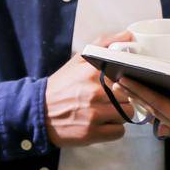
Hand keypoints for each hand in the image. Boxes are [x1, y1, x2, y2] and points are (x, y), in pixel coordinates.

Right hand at [46, 30, 134, 146]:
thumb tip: (128, 35)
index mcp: (94, 73)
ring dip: (121, 114)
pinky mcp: (92, 134)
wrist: (38, 111)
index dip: (131, 79)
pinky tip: (104, 124)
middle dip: (126, 98)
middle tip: (114, 98)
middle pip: (130, 96)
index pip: (129, 75)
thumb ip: (104, 44)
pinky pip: (119, 132)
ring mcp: (94, 115)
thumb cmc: (62, 85)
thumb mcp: (79, 60)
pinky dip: (114, 129)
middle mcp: (95, 93)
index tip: (127, 81)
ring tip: (108, 111)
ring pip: (127, 115)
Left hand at [120, 76, 169, 157]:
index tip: (126, 81)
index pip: (162, 107)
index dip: (143, 93)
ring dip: (154, 107)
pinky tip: (169, 107)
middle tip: (123, 84)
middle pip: (160, 114)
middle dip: (141, 99)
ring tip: (140, 93)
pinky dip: (169, 113)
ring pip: (169, 120)